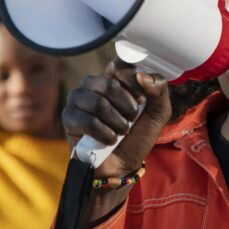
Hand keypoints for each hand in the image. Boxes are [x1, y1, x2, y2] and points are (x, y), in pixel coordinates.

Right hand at [63, 60, 170, 222]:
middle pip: (110, 84)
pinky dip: (104, 134)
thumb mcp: (159, 112)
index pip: (121, 63)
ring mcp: (78, 98)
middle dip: (127, 107)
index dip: (133, 81)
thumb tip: (142, 76)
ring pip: (98, 103)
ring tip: (120, 131)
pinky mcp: (69, 117)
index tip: (141, 99)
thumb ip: (159, 89)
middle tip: (131, 120)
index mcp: (115, 77)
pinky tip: (109, 140)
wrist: (123, 165)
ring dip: (116, 122)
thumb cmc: (138, 135)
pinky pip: (87, 121)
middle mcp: (94, 83)